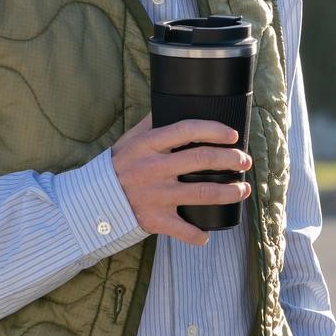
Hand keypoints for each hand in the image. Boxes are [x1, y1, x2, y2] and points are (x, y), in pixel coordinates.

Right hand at [108, 115, 251, 246]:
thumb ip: (152, 122)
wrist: (90, 201)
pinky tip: (208, 234)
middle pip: (202, 160)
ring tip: (244, 190)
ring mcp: (156, 195)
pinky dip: (198, 235)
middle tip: (245, 161)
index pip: (187, 130)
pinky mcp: (154, 219)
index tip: (232, 135)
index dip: (214, 130)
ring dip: (229, 192)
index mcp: (149, 145)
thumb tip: (174, 101)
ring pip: (202, 193)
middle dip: (231, 159)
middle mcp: (154, 168)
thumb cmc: (116, 167)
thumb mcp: (130, 139)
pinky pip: (183, 229)